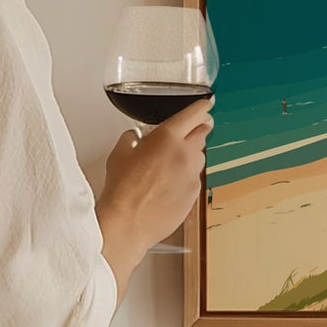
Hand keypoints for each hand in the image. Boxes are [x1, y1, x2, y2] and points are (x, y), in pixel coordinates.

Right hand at [96, 99, 212, 297]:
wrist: (128, 222)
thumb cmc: (122, 189)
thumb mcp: (120, 153)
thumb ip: (131, 138)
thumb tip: (134, 137)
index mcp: (168, 137)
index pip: (194, 114)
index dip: (202, 107)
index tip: (206, 105)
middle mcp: (186, 153)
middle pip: (202, 133)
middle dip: (197, 130)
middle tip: (188, 132)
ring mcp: (193, 175)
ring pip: (199, 157)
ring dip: (190, 155)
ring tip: (169, 165)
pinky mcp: (194, 194)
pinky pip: (194, 178)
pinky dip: (186, 177)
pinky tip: (168, 185)